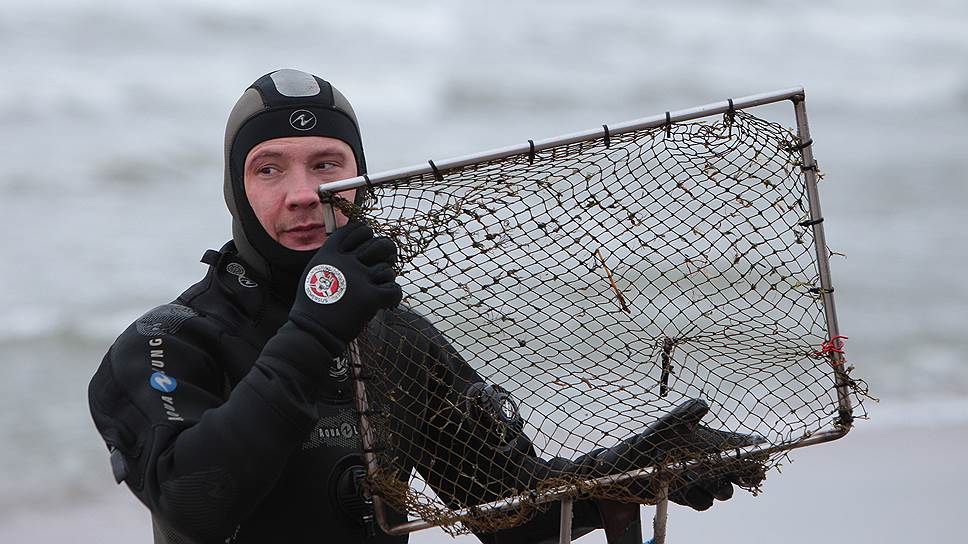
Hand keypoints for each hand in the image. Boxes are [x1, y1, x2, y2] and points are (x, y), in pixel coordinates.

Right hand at [288, 222, 401, 354]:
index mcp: (329, 254)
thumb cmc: (314, 306)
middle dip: (386, 251)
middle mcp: (345, 262)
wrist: (311, 333)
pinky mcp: (370, 298)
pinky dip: (393, 297)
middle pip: (379, 244)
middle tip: (385, 260)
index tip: (368, 241)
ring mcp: (359, 279)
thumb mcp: (316, 272)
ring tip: (378, 288)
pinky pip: (394, 290)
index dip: (366, 232)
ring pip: (388, 269)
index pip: (356, 229)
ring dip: (386, 278)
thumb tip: (359, 249)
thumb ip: (334, 258)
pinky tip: (386, 302)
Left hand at [582, 399, 765, 510]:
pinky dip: (695, 498)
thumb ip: (681, 416)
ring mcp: (699, 479)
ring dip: (714, 487)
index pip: (741, 443)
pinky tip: (679, 490)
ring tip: (692, 477)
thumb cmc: (639, 446)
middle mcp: (706, 459)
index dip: (754, 450)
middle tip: (729, 472)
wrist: (619, 476)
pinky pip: (704, 503)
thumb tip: (704, 404)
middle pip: (741, 470)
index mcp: (706, 439)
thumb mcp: (659, 429)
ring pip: (724, 490)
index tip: (756, 454)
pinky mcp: (689, 496)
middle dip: (741, 474)